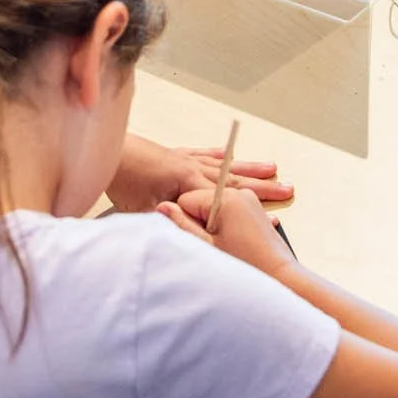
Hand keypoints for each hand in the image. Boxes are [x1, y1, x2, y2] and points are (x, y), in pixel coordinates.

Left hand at [106, 134, 292, 211]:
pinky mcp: (175, 155)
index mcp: (190, 182)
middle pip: (235, 180)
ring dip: (250, 169)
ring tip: (272, 169)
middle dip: (264, 187)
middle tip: (287, 190)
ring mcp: (185, 159)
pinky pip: (204, 155)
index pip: (230, 201)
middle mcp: (193, 168)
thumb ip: (171, 225)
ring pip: (225, 166)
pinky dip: (219, 156)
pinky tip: (229, 155)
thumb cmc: (124, 181)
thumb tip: (190, 243)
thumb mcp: (146, 212)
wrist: (109, 154)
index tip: (274, 220)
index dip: (254, 211)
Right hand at [158, 188, 296, 280]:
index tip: (196, 238)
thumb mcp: (207, 247)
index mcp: (226, 199)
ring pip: (215, 205)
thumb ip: (182, 224)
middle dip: (199, 221)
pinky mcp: (255, 209)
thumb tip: (162, 206)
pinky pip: (229, 210)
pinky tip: (232, 244)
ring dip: (213, 224)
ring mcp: (249, 200)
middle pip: (201, 199)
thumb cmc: (246, 266)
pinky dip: (225, 224)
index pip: (186, 199)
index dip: (186, 220)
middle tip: (210, 244)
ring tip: (223, 246)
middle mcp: (239, 193)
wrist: (280, 277)